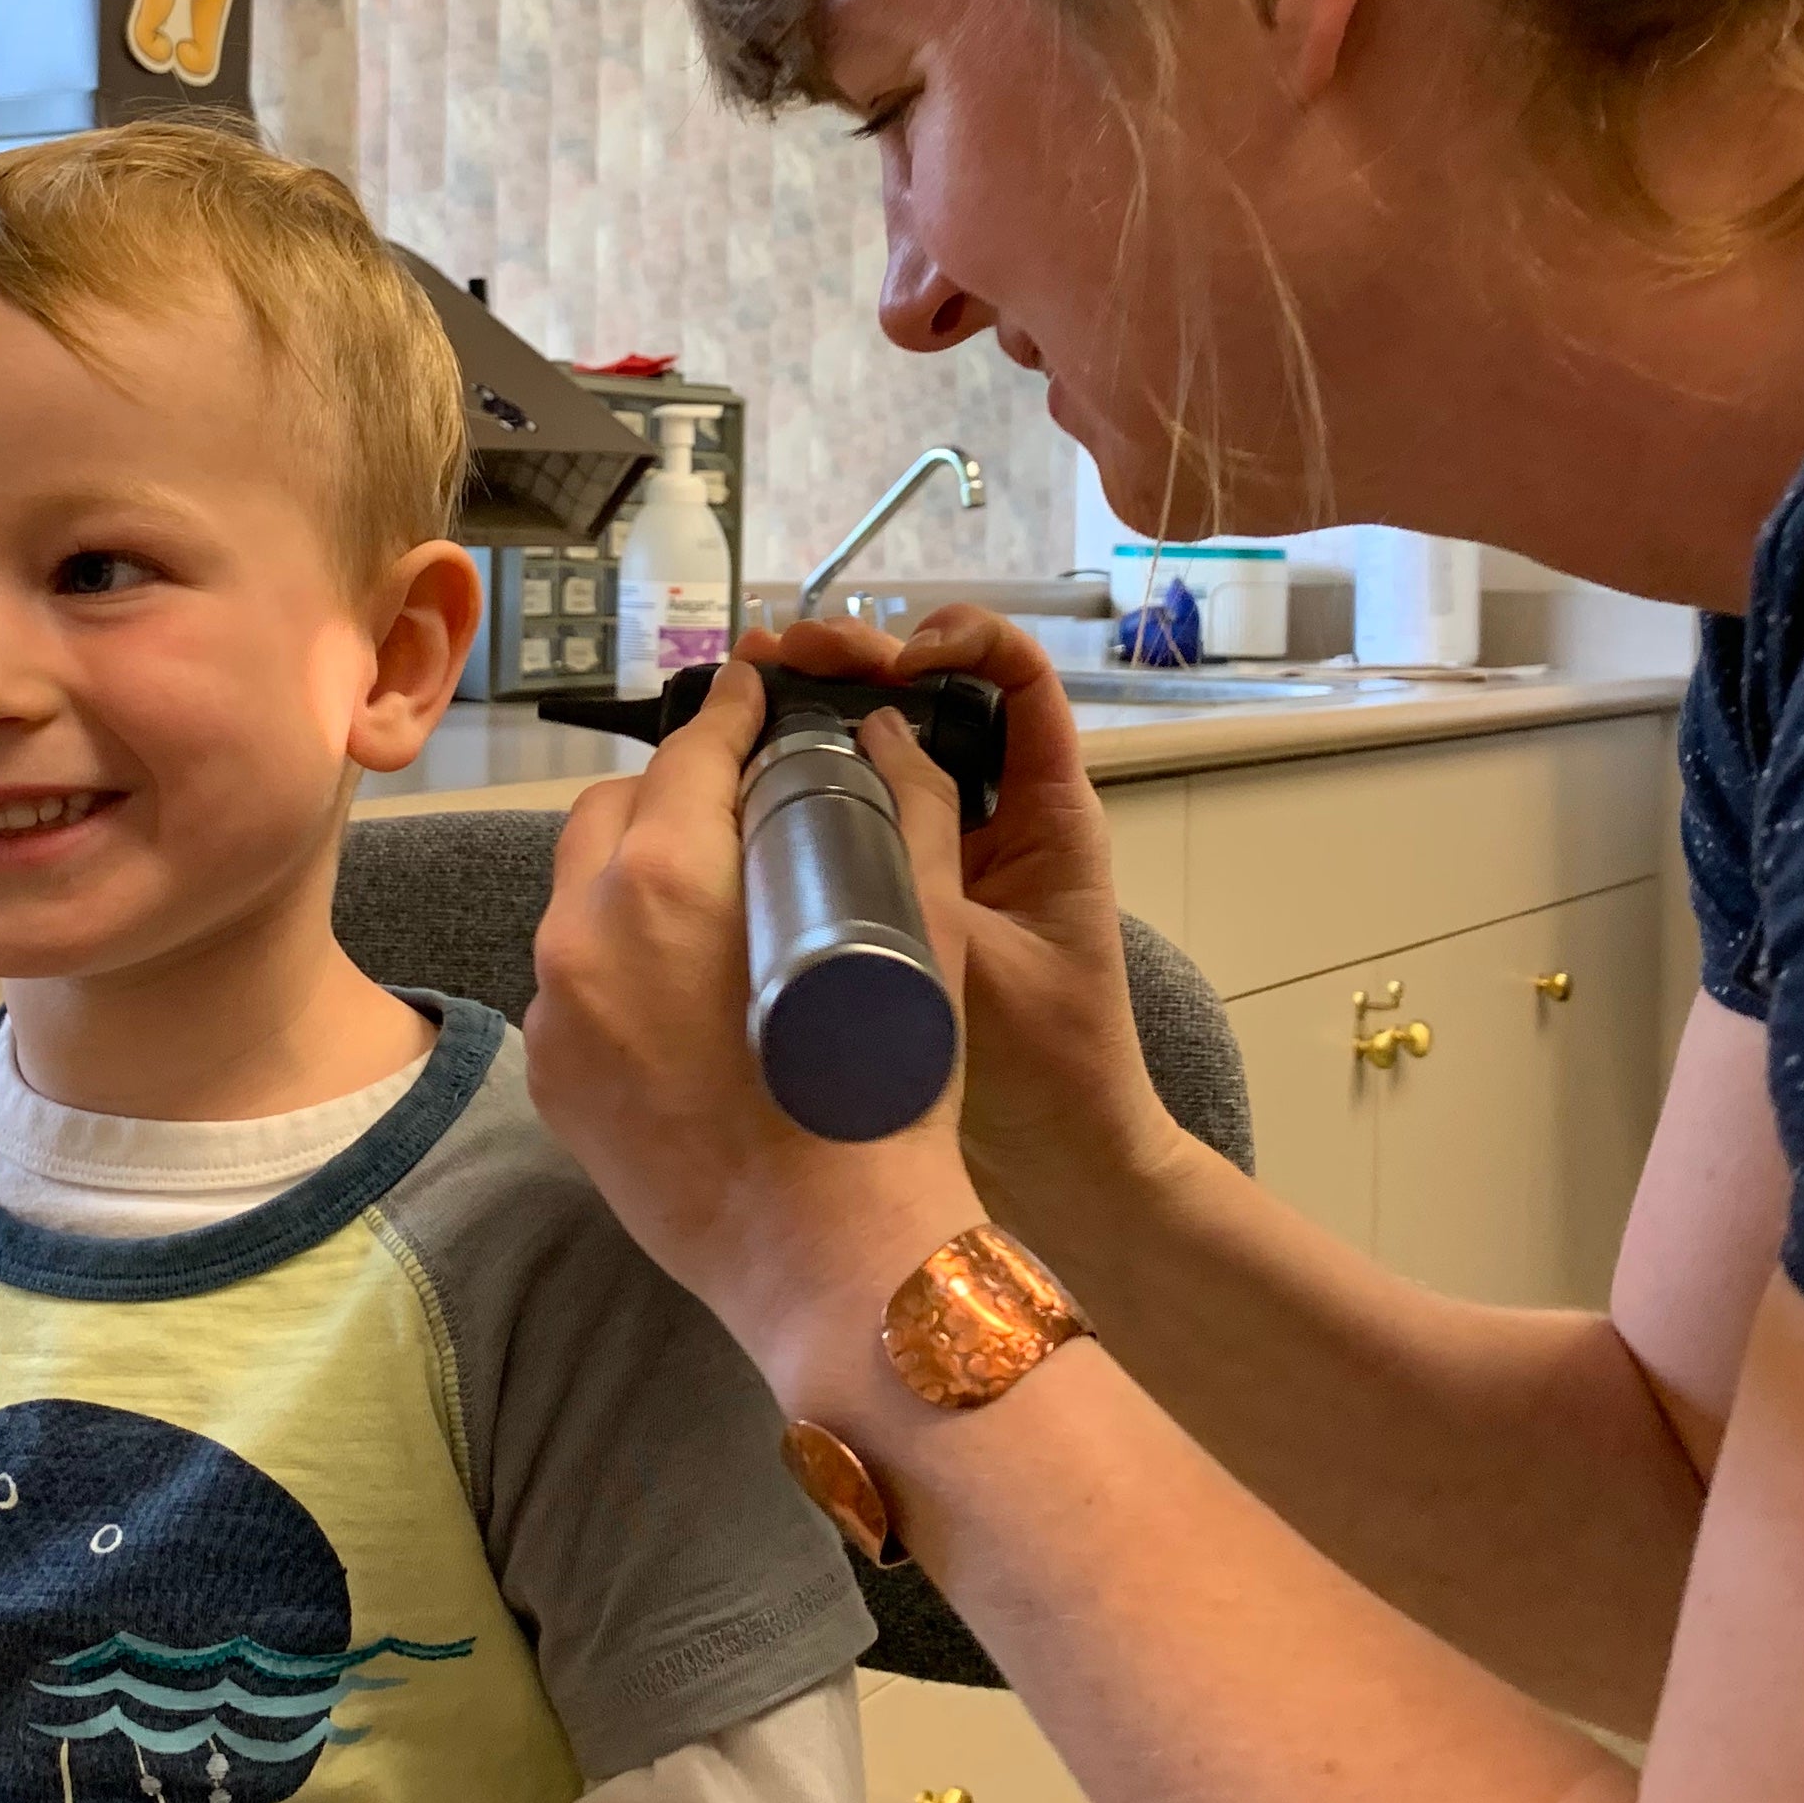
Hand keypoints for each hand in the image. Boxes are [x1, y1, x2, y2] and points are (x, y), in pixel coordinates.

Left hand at [523, 656, 987, 1411]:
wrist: (835, 1259)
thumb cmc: (886, 1091)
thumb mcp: (916, 934)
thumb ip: (901, 814)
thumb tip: (882, 734)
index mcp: (665, 879)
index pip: (686, 755)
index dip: (728, 714)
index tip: (749, 690)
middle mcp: (583, 933)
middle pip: (611, 814)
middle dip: (671, 797)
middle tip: (737, 810)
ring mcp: (556, 1013)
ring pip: (581, 900)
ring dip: (637, 883)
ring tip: (711, 907)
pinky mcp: (551, 1080)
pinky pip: (573, 987)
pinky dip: (618, 968)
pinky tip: (680, 995)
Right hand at [735, 614, 1184, 1223]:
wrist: (1056, 1161)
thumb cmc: (1046, 1068)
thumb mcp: (983, 952)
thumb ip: (927, 859)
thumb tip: (869, 745)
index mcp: (1048, 812)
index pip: (1019, 680)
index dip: (962, 642)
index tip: (892, 663)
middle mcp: (999, 814)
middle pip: (936, 696)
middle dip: (858, 658)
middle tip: (780, 652)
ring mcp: (948, 851)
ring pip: (889, 743)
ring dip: (822, 702)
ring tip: (748, 679)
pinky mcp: (902, 889)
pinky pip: (856, 806)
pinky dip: (805, 771)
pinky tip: (746, 758)